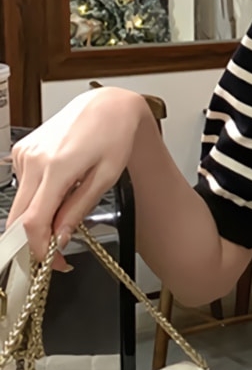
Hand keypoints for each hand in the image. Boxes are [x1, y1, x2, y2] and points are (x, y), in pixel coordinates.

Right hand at [6, 88, 140, 266]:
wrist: (106, 106)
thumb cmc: (113, 137)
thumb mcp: (105, 178)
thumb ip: (78, 209)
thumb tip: (59, 236)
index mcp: (56, 168)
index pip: (33, 221)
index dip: (39, 248)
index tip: (52, 263)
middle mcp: (33, 160)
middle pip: (19, 216)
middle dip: (35, 241)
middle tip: (56, 256)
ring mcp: (24, 154)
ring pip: (21, 202)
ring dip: (38, 218)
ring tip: (66, 216)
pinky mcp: (22, 150)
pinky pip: (24, 186)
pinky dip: (38, 199)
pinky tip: (59, 192)